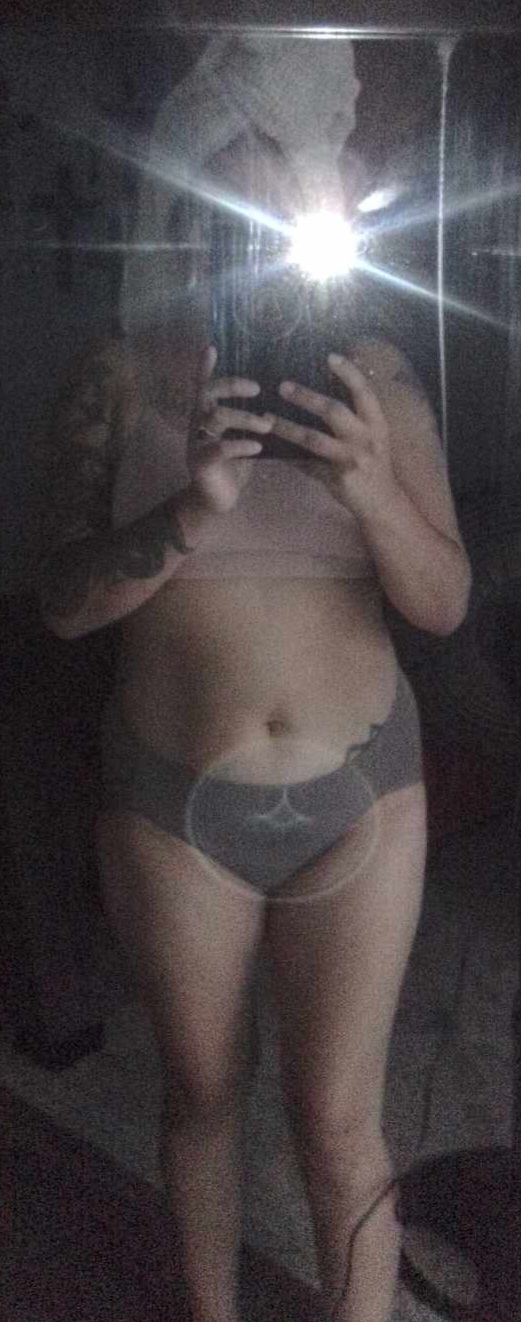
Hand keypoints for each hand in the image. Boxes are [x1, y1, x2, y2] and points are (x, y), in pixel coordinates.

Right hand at [187, 346, 272, 514]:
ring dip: (245, 418)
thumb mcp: (241, 436)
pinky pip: (219, 448)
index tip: (211, 347)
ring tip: (267, 425)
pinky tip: (257, 447)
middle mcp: (198, 423)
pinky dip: (241, 445)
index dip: (204, 366)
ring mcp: (197, 442)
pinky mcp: (200, 462)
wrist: (216, 500)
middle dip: (231, 386)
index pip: (203, 385)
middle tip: (257, 388)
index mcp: (207, 414)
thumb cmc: (233, 464)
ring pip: (216, 417)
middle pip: (207, 393)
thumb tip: (275, 396)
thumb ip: (249, 417)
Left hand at [270, 354, 399, 519]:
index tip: (330, 356)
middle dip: (307, 397)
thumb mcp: (373, 437)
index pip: (364, 392)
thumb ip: (354, 417)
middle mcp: (367, 439)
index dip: (349, 373)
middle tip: (283, 386)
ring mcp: (352, 459)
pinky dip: (291, 457)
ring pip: (314, 440)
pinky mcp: (338, 478)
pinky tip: (274, 450)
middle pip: (333, 411)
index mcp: (377, 424)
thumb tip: (328, 387)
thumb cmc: (374, 464)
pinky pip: (308, 464)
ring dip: (288, 428)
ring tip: (267, 419)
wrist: (382, 502)